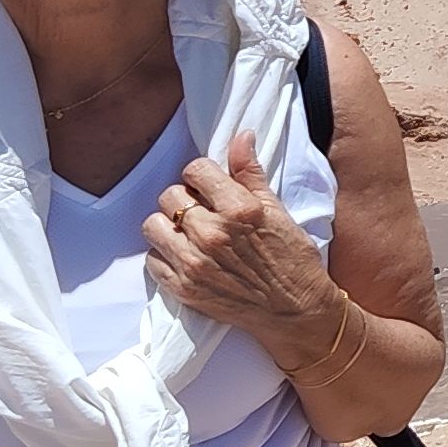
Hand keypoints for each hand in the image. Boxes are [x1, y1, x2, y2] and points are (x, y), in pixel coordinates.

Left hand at [144, 131, 349, 359]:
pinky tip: (186, 256)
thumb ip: (251, 173)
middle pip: (169, 195)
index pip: (195, 169)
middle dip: (184, 198)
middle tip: (201, 210)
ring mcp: (194, 263)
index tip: (210, 185)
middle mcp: (212, 234)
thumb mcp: (277, 209)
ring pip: (153, 225)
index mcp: (239, 209)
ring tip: (188, 233)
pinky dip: (165, 256)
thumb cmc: (291, 258)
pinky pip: (152, 260)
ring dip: (168, 226)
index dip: (203, 174)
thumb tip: (241, 136)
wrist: (295, 311)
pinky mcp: (184, 288)